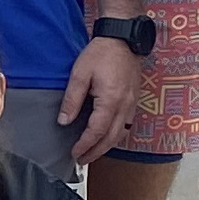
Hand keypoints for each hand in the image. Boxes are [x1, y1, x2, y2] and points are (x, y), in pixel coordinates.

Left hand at [59, 37, 140, 166]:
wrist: (124, 38)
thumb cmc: (101, 53)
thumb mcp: (80, 74)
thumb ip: (72, 100)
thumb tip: (64, 122)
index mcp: (111, 100)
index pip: (97, 131)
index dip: (85, 145)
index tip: (74, 154)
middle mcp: (125, 106)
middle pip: (111, 138)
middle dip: (96, 152)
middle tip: (82, 161)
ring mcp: (132, 103)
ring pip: (121, 133)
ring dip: (106, 146)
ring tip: (92, 153)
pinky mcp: (134, 100)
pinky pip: (126, 124)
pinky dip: (115, 135)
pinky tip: (106, 137)